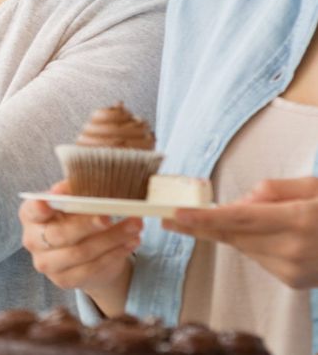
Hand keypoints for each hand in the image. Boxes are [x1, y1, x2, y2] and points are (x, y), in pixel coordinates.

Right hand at [19, 180, 138, 298]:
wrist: (82, 251)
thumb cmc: (74, 216)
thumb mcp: (73, 200)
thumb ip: (74, 192)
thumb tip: (75, 183)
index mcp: (30, 214)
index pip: (32, 210)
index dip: (40, 207)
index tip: (52, 200)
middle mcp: (32, 240)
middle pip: (60, 234)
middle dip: (88, 224)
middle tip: (110, 216)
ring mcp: (46, 264)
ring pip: (81, 253)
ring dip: (111, 239)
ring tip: (134, 226)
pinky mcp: (63, 281)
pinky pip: (93, 268)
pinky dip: (115, 254)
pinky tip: (130, 242)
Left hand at [164, 176, 317, 288]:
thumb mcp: (310, 186)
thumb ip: (271, 191)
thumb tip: (240, 202)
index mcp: (296, 221)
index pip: (238, 219)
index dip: (204, 217)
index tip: (176, 214)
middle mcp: (291, 250)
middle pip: (232, 235)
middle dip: (199, 226)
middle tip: (165, 218)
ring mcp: (292, 271)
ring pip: (242, 246)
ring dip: (232, 230)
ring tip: (252, 215)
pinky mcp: (292, 281)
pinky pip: (257, 256)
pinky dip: (253, 242)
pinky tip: (267, 232)